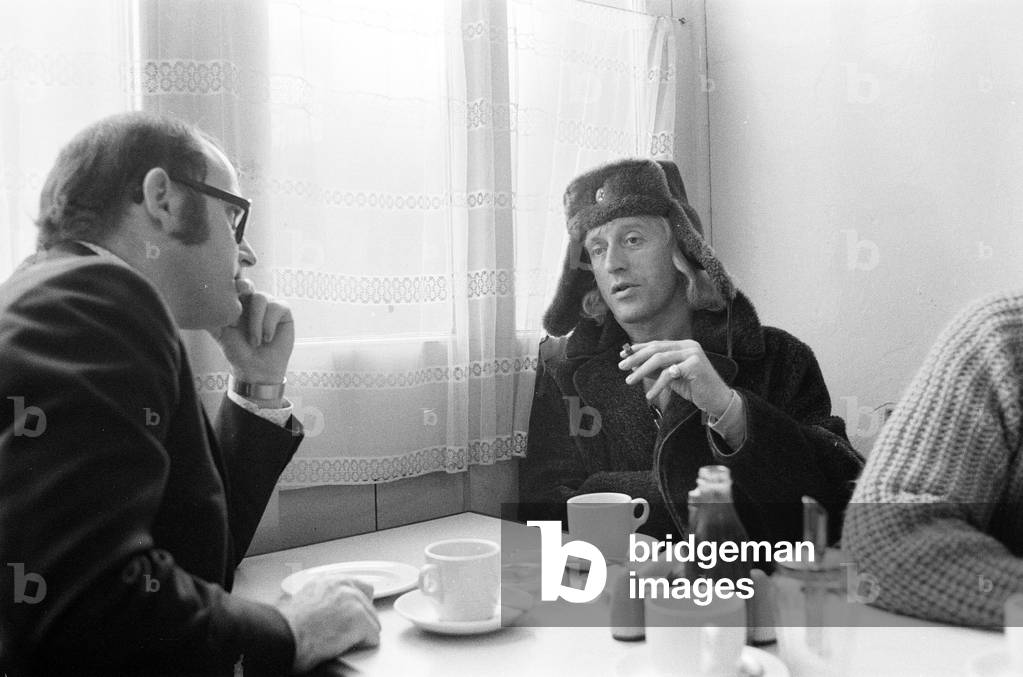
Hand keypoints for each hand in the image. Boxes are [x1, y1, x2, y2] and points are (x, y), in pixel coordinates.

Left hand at [210, 278, 293, 383]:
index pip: (232, 287)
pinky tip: (266, 339)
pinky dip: (269, 324)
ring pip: (261, 298)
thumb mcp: (220, 333)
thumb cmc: (238, 351)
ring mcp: (269, 305)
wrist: (256, 369)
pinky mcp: (283, 311)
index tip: (227, 290)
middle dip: (244, 286)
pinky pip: (276, 307)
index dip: (230, 284)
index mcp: (236, 304)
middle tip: (242, 291)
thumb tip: (192, 305)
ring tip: (254, 341)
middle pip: (248, 285)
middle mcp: (252, 301)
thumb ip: (212, 317)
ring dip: (255, 322)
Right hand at [276, 577, 380, 673]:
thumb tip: (327, 611)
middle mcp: (343, 585)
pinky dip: (363, 645)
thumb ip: (321, 599)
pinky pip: (373, 637)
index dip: (355, 606)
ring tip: (342, 642)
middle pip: (368, 602)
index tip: (351, 617)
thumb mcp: (302, 601)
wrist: (283, 637)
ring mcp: (353, 601)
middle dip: (361, 619)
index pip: (357, 587)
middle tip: (346, 633)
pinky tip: (346, 648)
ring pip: (372, 620)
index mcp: (328, 581)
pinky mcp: (359, 619)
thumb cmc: (285, 627)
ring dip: (361, 633)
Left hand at [618, 340, 732, 417]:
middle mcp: (688, 346)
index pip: (656, 344)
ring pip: (660, 359)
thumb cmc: (694, 387)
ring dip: (642, 371)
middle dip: (636, 358)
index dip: (639, 348)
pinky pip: (669, 374)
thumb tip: (634, 367)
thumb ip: (655, 370)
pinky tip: (650, 394)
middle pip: (656, 348)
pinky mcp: (695, 365)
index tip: (623, 355)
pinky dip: (657, 385)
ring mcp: (692, 353)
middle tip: (621, 366)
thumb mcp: (671, 377)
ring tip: (630, 381)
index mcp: (683, 345)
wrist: (717, 399)